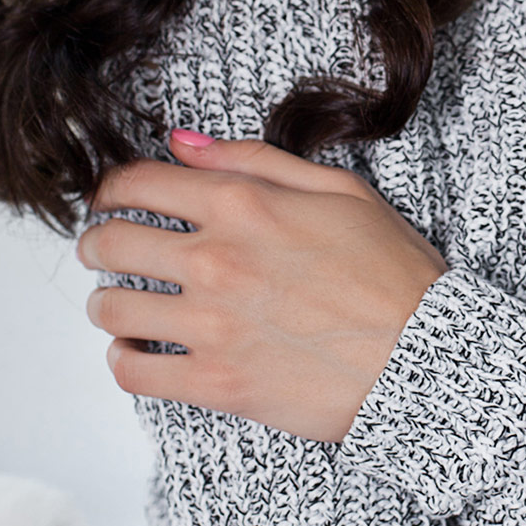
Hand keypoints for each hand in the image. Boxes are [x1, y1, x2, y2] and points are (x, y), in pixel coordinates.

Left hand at [76, 131, 448, 441]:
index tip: (113, 198)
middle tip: (105, 246)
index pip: (137, 184)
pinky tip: (138, 349)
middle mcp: (217, 259)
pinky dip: (123, 358)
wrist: (427, 357)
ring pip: (112, 307)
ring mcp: (212, 324)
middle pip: (111, 242)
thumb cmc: (394, 271)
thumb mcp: (340, 190)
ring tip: (122, 301)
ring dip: (107, 300)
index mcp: (244, 204)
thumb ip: (254, 160)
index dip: (112, 188)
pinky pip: (132, 372)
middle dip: (98, 240)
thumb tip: (183, 143)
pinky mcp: (216, 382)